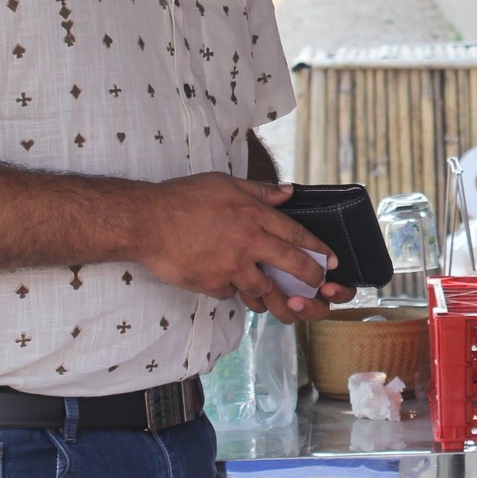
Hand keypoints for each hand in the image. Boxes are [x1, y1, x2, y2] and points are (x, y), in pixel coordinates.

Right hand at [135, 175, 353, 322]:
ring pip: (263, 289)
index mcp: (254, 215)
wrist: (145, 221)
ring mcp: (231, 267)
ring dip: (268, 291)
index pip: (298, 235)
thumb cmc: (182, 198)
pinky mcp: (212, 284)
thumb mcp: (225, 184)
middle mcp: (247, 243)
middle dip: (310, 278)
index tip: (331, 261)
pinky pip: (231, 294)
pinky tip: (225, 280)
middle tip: (317, 284)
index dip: (319, 250)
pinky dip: (232, 290)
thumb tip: (288, 192)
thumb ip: (260, 191)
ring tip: (272, 292)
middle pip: (291, 265)